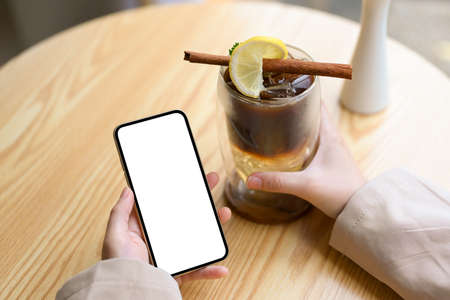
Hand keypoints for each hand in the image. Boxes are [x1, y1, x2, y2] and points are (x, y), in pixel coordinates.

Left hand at [102, 172, 231, 283]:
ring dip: (214, 227)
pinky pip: (198, 270)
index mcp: (146, 229)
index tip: (187, 175)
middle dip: (201, 197)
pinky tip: (222, 267)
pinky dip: (211, 270)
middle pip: (186, 216)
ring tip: (225, 213)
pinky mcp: (179, 273)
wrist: (128, 296)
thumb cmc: (117, 268)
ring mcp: (173, 256)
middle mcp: (162, 241)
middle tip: (211, 179)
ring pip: (198, 238)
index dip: (176, 188)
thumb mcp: (114, 236)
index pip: (164, 204)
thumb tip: (128, 189)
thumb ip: (120, 213)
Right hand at [246, 103, 365, 217]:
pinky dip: (305, 140)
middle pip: (316, 116)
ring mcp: (334, 152)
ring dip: (302, 124)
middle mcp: (333, 140)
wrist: (361, 209)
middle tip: (279, 104)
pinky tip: (294, 148)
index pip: (319, 106)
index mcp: (329, 136)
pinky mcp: (332, 163)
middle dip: (299, 109)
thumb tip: (251, 179)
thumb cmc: (341, 192)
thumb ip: (278, 182)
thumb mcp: (306, 185)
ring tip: (283, 122)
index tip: (289, 87)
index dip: (305, 94)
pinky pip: (317, 144)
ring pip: (316, 130)